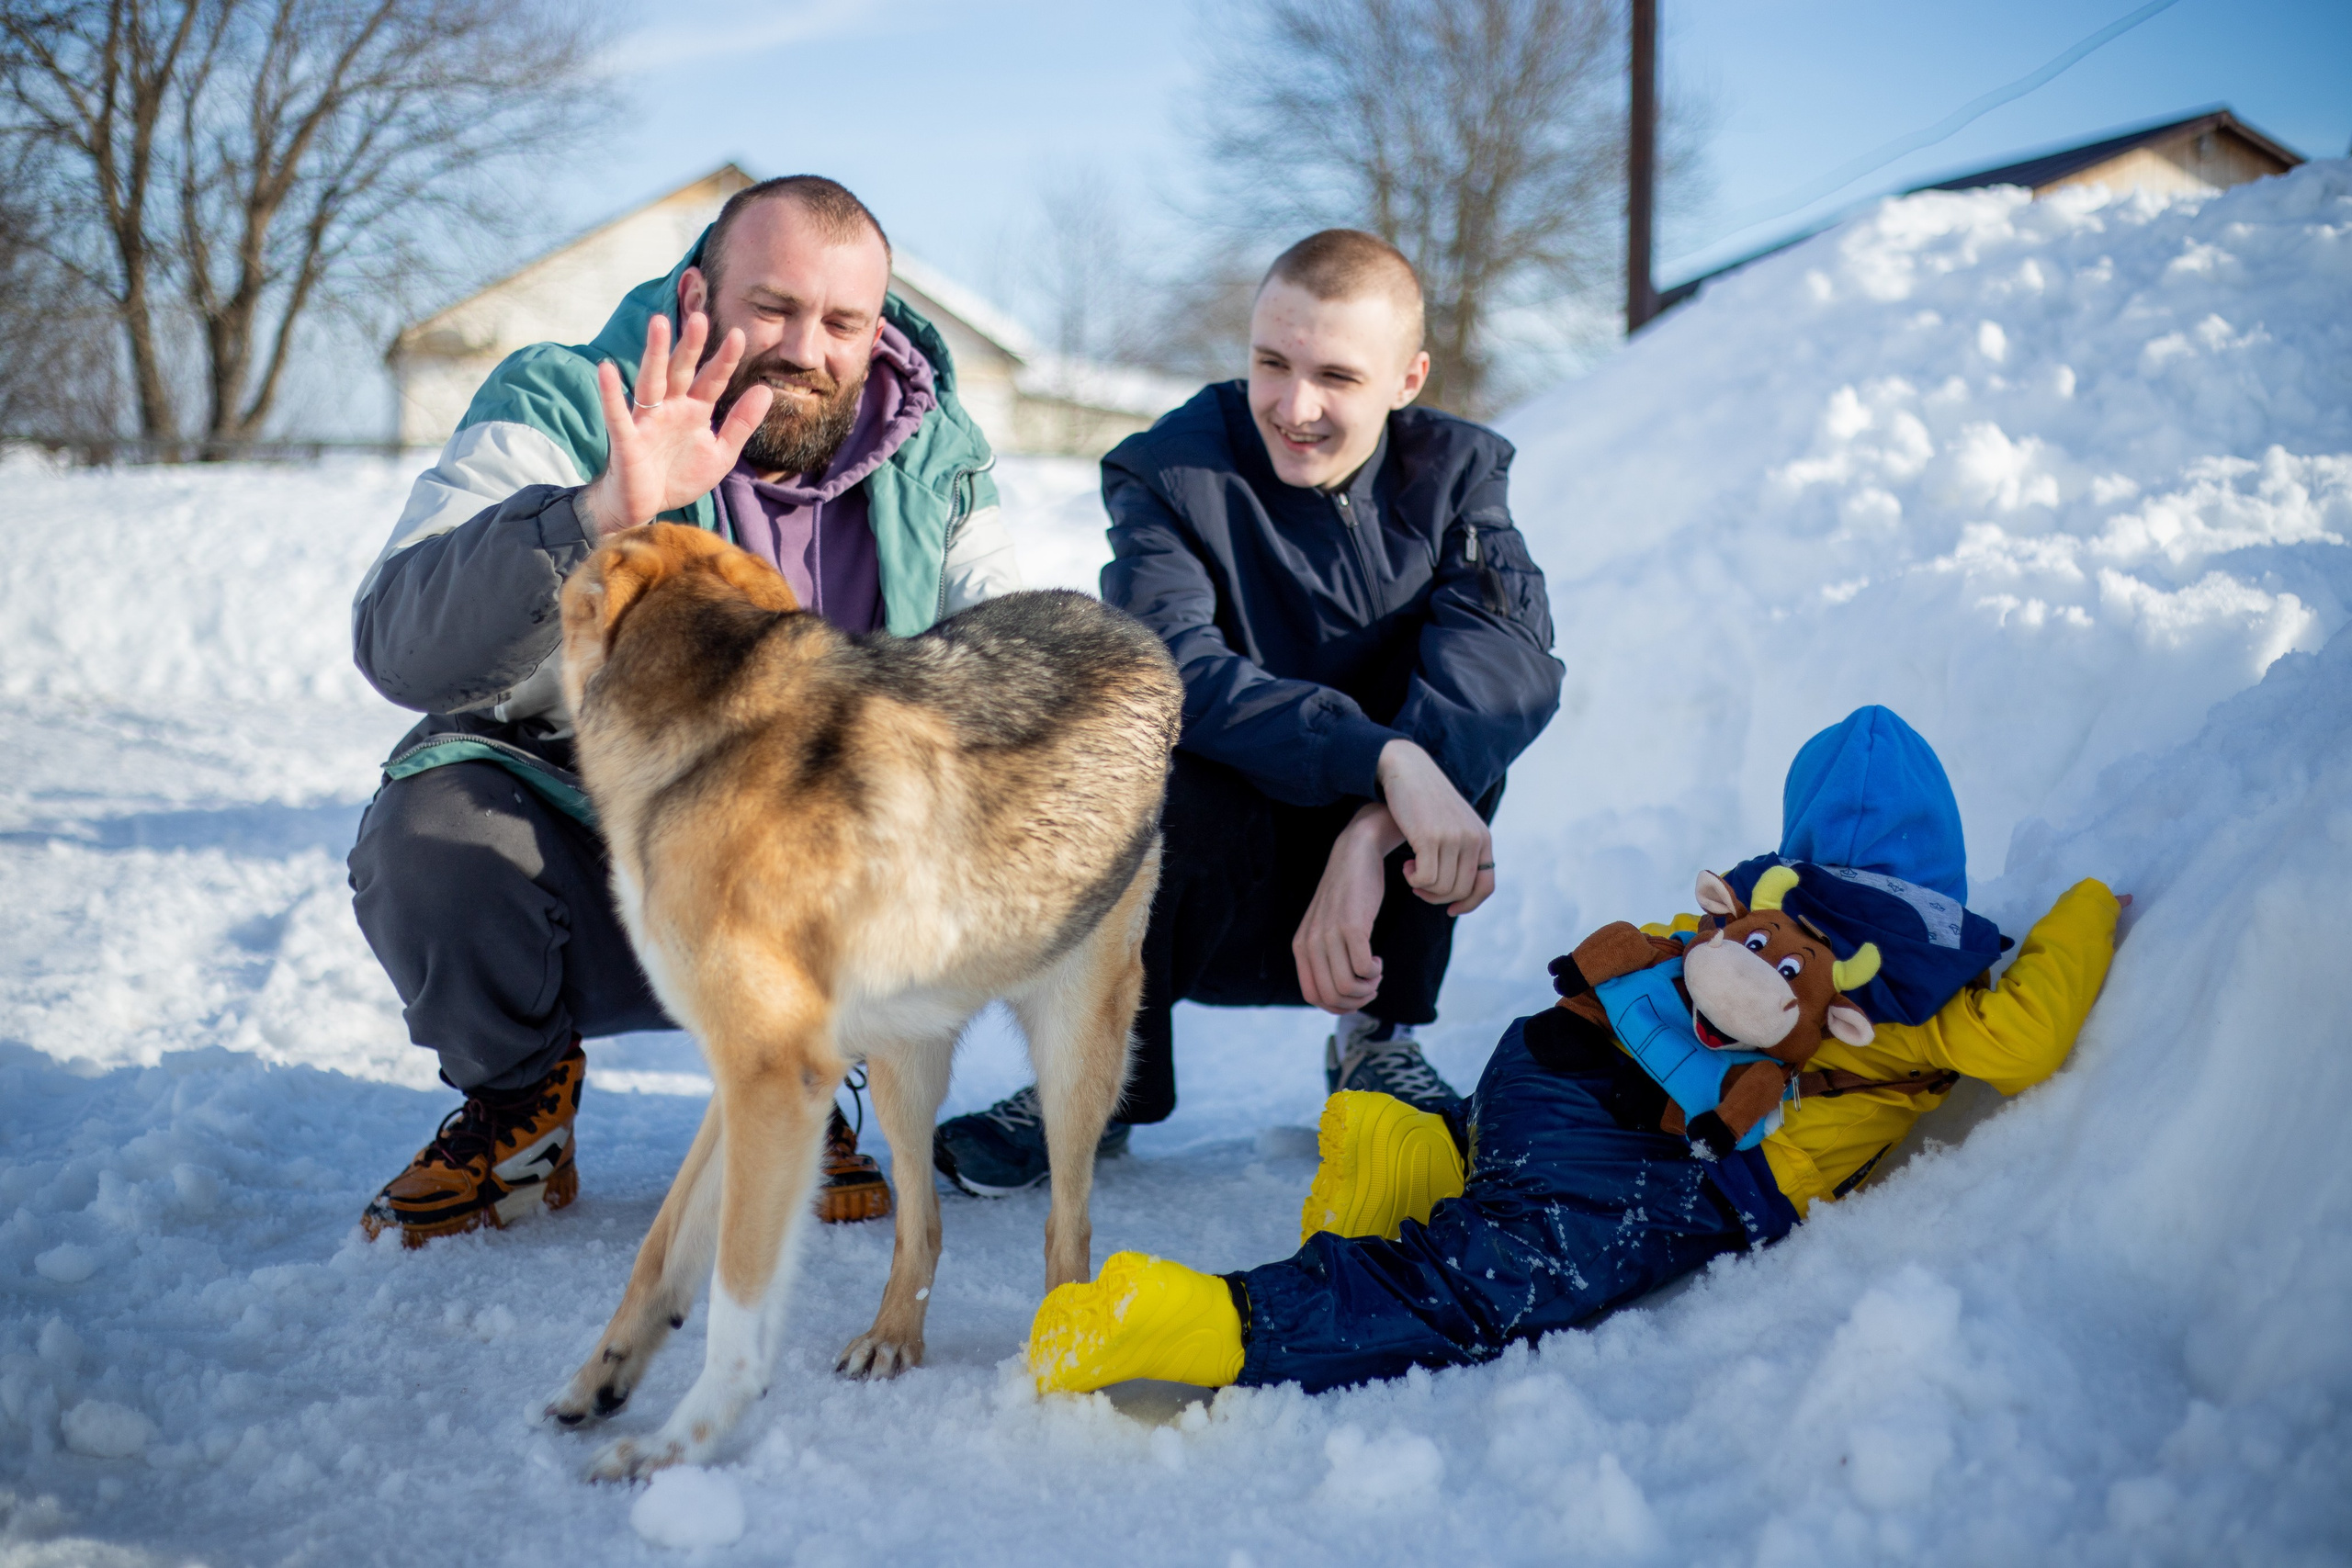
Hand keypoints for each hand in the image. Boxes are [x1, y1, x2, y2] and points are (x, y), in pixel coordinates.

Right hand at [577, 312, 772, 537]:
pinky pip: (617, 414)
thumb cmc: (679, 476)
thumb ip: (741, 423)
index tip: (740, 335)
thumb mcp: (720, 453)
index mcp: (693, 410)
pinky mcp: (626, 440)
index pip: (711, 380)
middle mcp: (670, 408)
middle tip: (700, 317)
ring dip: (655, 353)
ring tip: (658, 324)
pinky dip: (611, 393)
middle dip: (690, 345)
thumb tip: (765, 389)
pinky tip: (607, 369)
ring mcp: (646, 421)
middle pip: (681, 370)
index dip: (725, 359)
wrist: (646, 507)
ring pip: (651, 381)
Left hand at [1293, 803, 1402, 1012]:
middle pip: (1331, 996)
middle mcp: (1310, 943)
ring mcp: (1329, 934)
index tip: (1356, 994)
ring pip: (1347, 986)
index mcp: (1301, 947)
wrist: (1355, 854)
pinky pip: (1362, 967)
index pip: (1313, 996)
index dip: (1338, 1005)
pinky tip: (1378, 959)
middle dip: (1357, 1001)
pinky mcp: (1351, 925)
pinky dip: (1374, 972)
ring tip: (1375, 972)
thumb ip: (1326, 955)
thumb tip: (1341, 994)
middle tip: (1372, 985)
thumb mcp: (1326, 927)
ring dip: (1368, 988)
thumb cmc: (1347, 894)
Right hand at [1376, 740, 1494, 914]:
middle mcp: (1473, 839)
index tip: (1449, 909)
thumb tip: (1458, 891)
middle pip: (1460, 891)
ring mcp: (1453, 838)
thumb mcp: (1454, 824)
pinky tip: (1407, 865)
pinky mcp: (1431, 837)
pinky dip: (1414, 880)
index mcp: (1483, 838)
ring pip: (1441, 888)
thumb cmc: (1426, 801)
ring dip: (1422, 887)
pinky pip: (1425, 879)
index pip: (1486, 886)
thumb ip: (1462, 851)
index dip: (1469, 904)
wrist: (1408, 770)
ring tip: (1411, 869)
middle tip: (1419, 886)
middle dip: (1437, 897)